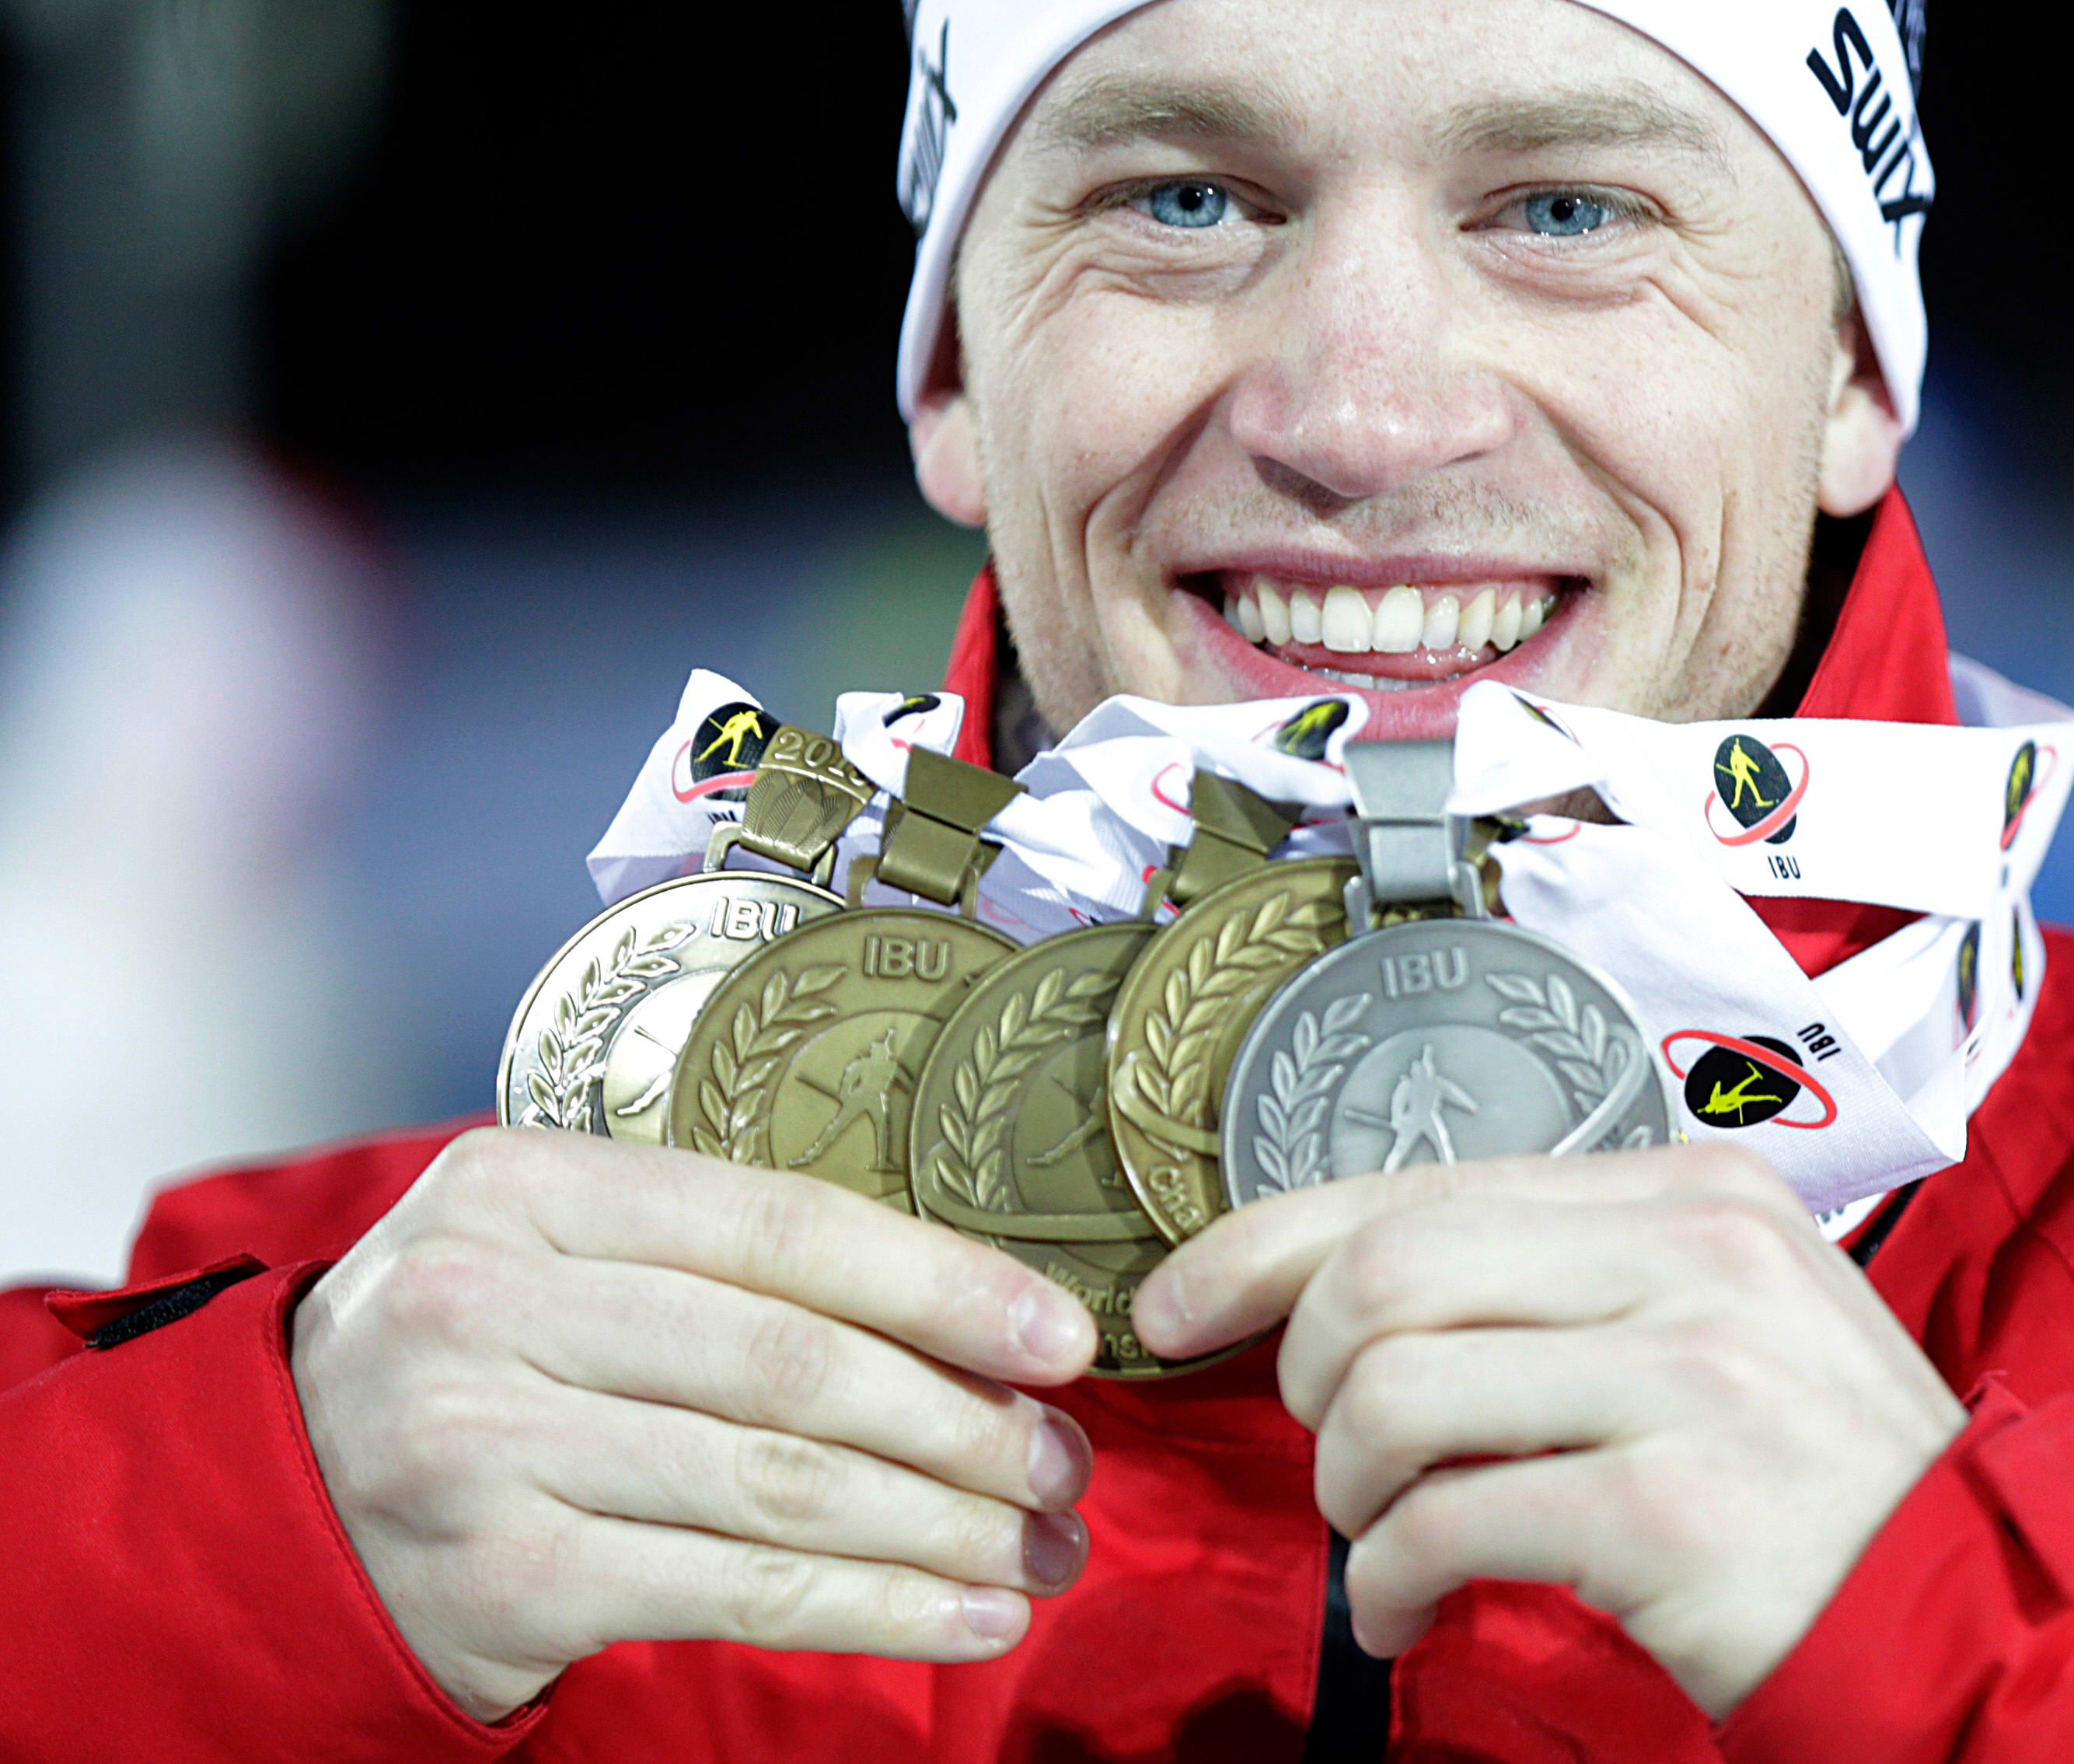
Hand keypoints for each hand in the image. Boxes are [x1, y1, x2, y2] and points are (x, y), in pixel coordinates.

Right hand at [292, 1128, 1100, 1721]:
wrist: (274, 1492)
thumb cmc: (476, 1352)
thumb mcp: (558, 1249)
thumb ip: (720, 1254)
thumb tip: (966, 1314)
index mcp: (526, 1188)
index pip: (783, 1225)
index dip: (943, 1282)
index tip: (1062, 1336)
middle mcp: (492, 1307)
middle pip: (794, 1364)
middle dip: (963, 1423)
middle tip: (1068, 1466)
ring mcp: (486, 1448)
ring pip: (782, 1486)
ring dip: (943, 1529)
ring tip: (1045, 1550)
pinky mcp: (505, 1581)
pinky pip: (736, 1592)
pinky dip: (874, 1610)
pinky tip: (966, 1616)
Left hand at [1133, 1145, 1966, 1716]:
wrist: (1961, 1605)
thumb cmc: (1816, 1473)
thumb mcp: (1718, 1318)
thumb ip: (1568, 1278)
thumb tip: (1363, 1290)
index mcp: (1689, 1189)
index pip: (1424, 1183)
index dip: (1268, 1241)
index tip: (1180, 1303)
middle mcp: (1689, 1255)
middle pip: (1386, 1271)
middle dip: (1307, 1372)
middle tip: (1333, 1455)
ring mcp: (1684, 1376)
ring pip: (1395, 1391)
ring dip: (1348, 1491)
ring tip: (1382, 1542)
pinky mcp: (1665, 1509)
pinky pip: (1443, 1523)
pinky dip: (1385, 1582)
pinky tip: (1404, 1613)